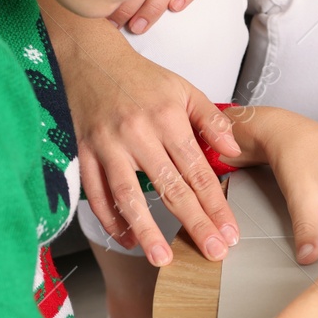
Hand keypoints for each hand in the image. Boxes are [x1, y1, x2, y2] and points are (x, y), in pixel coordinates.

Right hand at [63, 38, 240, 265]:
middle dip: (194, 223)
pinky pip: (96, 194)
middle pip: (171, 188)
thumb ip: (211, 121)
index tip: (230, 231)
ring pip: (129, 196)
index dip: (216, 205)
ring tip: (163, 258)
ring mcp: (108, 146)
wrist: (90, 59)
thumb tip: (233, 151)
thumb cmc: (140, 78)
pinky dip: (110, 219)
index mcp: (167, 119)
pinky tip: (127, 239)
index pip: (198, 171)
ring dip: (147, 230)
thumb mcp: (185, 90)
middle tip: (212, 251)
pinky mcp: (84, 153)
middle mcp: (138, 134)